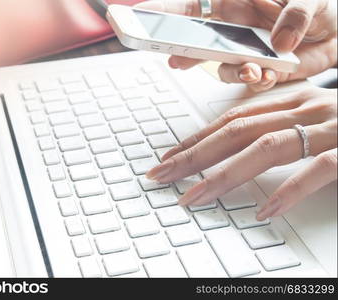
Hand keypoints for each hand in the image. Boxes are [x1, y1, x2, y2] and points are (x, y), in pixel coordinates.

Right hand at [135, 0, 336, 90]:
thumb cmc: (322, 6)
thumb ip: (297, 10)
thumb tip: (280, 40)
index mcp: (234, 1)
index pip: (192, 6)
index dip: (163, 12)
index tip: (139, 17)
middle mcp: (232, 27)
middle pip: (195, 41)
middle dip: (184, 52)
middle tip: (176, 61)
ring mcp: (243, 50)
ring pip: (220, 66)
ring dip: (231, 71)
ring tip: (252, 69)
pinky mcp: (257, 69)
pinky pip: (246, 79)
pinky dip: (256, 80)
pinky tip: (268, 73)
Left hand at [146, 87, 336, 218]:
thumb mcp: (311, 118)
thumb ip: (278, 127)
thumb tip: (235, 148)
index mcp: (293, 101)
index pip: (231, 118)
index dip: (196, 137)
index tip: (169, 156)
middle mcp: (306, 109)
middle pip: (235, 131)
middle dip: (193, 155)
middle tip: (160, 175)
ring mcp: (331, 128)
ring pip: (265, 148)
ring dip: (224, 174)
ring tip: (195, 197)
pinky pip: (318, 169)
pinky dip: (288, 190)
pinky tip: (263, 211)